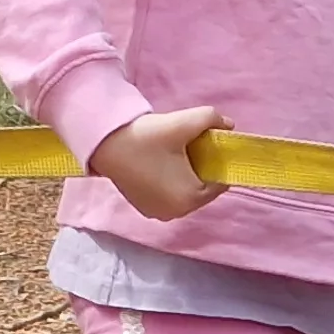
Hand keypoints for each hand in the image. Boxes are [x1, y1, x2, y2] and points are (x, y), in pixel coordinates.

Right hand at [90, 106, 229, 221]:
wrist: (104, 144)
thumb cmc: (146, 136)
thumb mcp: (184, 122)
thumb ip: (212, 119)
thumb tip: (229, 125)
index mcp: (190, 198)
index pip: (220, 182)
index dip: (218, 161)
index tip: (208, 144)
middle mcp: (176, 213)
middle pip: (203, 188)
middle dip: (202, 168)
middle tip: (190, 146)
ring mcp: (159, 214)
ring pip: (186, 192)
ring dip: (186, 176)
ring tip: (174, 153)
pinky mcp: (145, 209)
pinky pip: (170, 196)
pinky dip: (171, 182)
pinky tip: (161, 163)